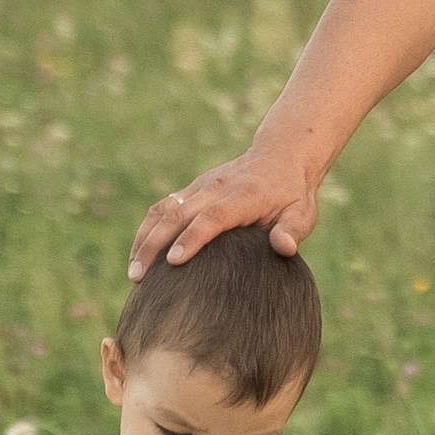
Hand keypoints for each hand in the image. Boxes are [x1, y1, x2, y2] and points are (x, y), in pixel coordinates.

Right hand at [128, 138, 317, 277]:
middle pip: (177, 214)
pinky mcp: (192, 189)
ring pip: (163, 209)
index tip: (173, 261)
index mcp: (243, 196)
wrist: (280, 157)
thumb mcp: (302, 212)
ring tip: (133, 271)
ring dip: (144, 238)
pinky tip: (139, 255)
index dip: (192, 238)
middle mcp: (216, 188)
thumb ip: (292, 230)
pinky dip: (147, 230)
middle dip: (154, 245)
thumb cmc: (293, 194)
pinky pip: (163, 207)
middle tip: (139, 277)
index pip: (212, 217)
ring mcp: (200, 187)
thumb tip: (284, 247)